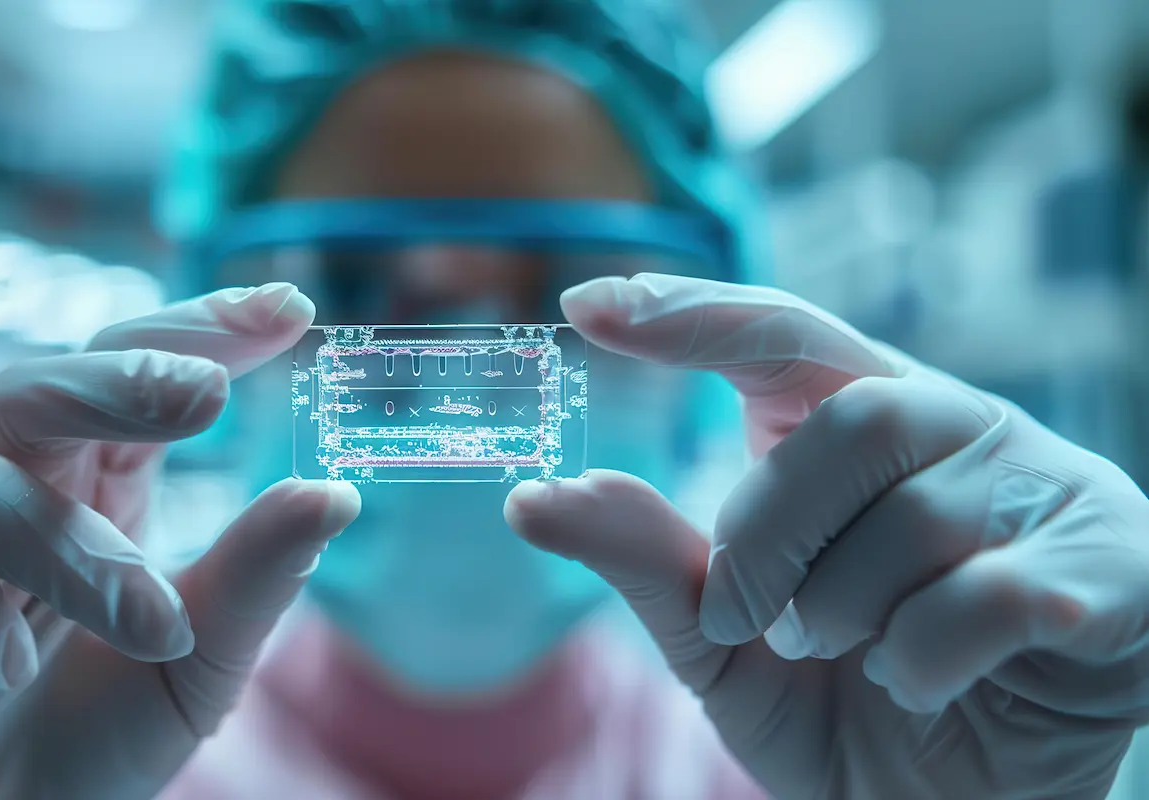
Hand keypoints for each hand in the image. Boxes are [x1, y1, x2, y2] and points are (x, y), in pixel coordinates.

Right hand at [0, 284, 360, 799]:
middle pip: (31, 390)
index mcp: (78, 490)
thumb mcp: (193, 668)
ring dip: (74, 554)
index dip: (198, 333)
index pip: (127, 379)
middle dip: (117, 380)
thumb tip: (336, 493)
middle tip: (204, 393)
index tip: (289, 311)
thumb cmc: (83, 747)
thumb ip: (253, 582)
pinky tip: (8, 668)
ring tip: (155, 628)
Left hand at [506, 274, 1148, 798]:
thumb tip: (536, 501)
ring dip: (842, 611)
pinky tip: (920, 685)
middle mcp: (960, 429)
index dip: (690, 313)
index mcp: (863, 424)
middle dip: (767, 534)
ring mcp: (1046, 490)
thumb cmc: (841, 705)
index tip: (584, 305)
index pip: (780, 332)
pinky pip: (993, 594)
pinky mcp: (1114, 569)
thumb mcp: (721, 640)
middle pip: (848, 422)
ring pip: (916, 516)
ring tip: (847, 656)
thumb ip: (648, 562)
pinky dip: (923, 657)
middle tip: (748, 620)